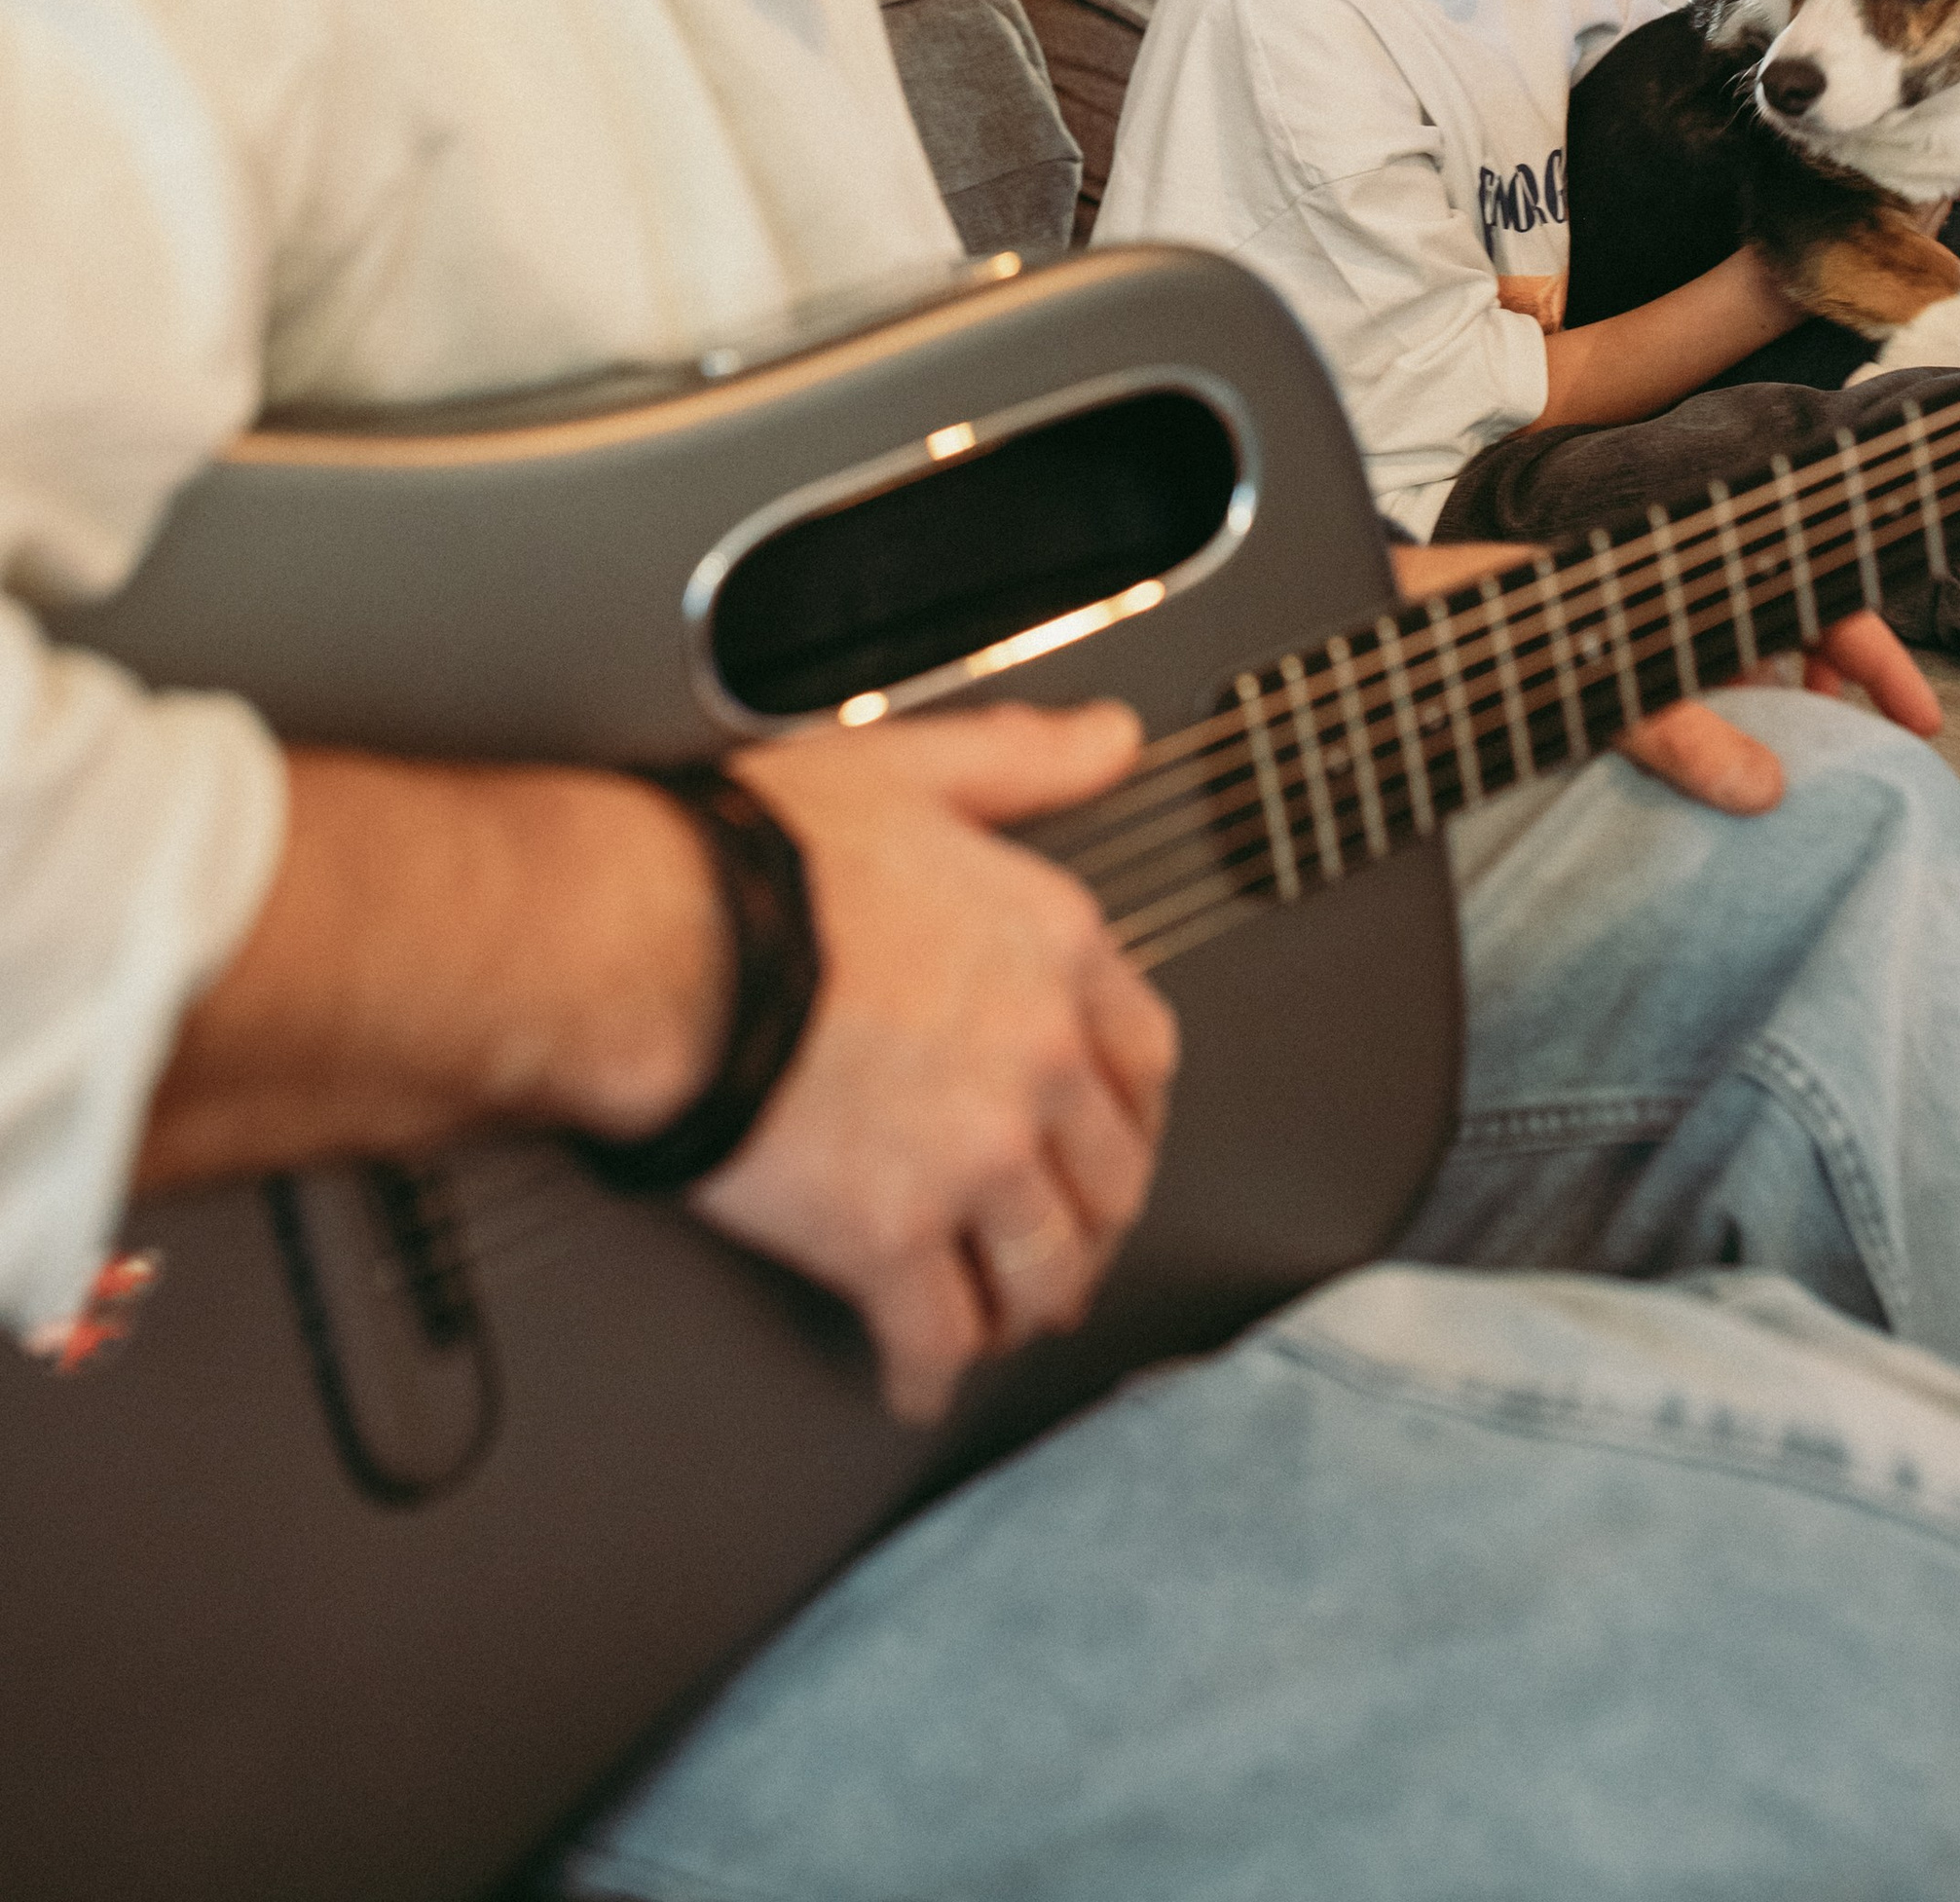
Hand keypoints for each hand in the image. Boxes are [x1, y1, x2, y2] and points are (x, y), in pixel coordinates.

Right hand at [694, 702, 1177, 1425]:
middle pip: (1110, 1174)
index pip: (1143, 1052)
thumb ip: (1021, 760)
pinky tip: (913, 1377)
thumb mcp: (911, 767)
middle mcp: (1034, 1059)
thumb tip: (1109, 739)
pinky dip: (929, 1369)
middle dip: (1093, 1215)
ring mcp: (972, 1158)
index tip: (1114, 1130)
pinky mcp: (889, 1240)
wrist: (660, 942)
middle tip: (1067, 1239)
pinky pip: (936, 1335)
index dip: (1131, 1105)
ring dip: (1030, 1301)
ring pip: (1045, 1267)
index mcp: (1050, 947)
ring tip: (1003, 1317)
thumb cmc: (759, 858)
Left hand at [1393, 553, 1939, 816]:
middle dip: (1841, 673)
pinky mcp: (1582, 669)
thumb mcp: (1566, 675)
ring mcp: (1616, 627)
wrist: (1341, 627)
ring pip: (1731, 655)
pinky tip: (1724, 767)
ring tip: (1809, 756)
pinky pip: (1677, 691)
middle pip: (1779, 616)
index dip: (1868, 646)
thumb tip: (1765, 787)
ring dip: (1781, 698)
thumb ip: (1662, 726)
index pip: (1796, 583)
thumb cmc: (1440, 621)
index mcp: (1656, 565)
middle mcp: (1644, 588)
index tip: (1917, 720)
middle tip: (1881, 745)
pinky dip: (1719, 723)